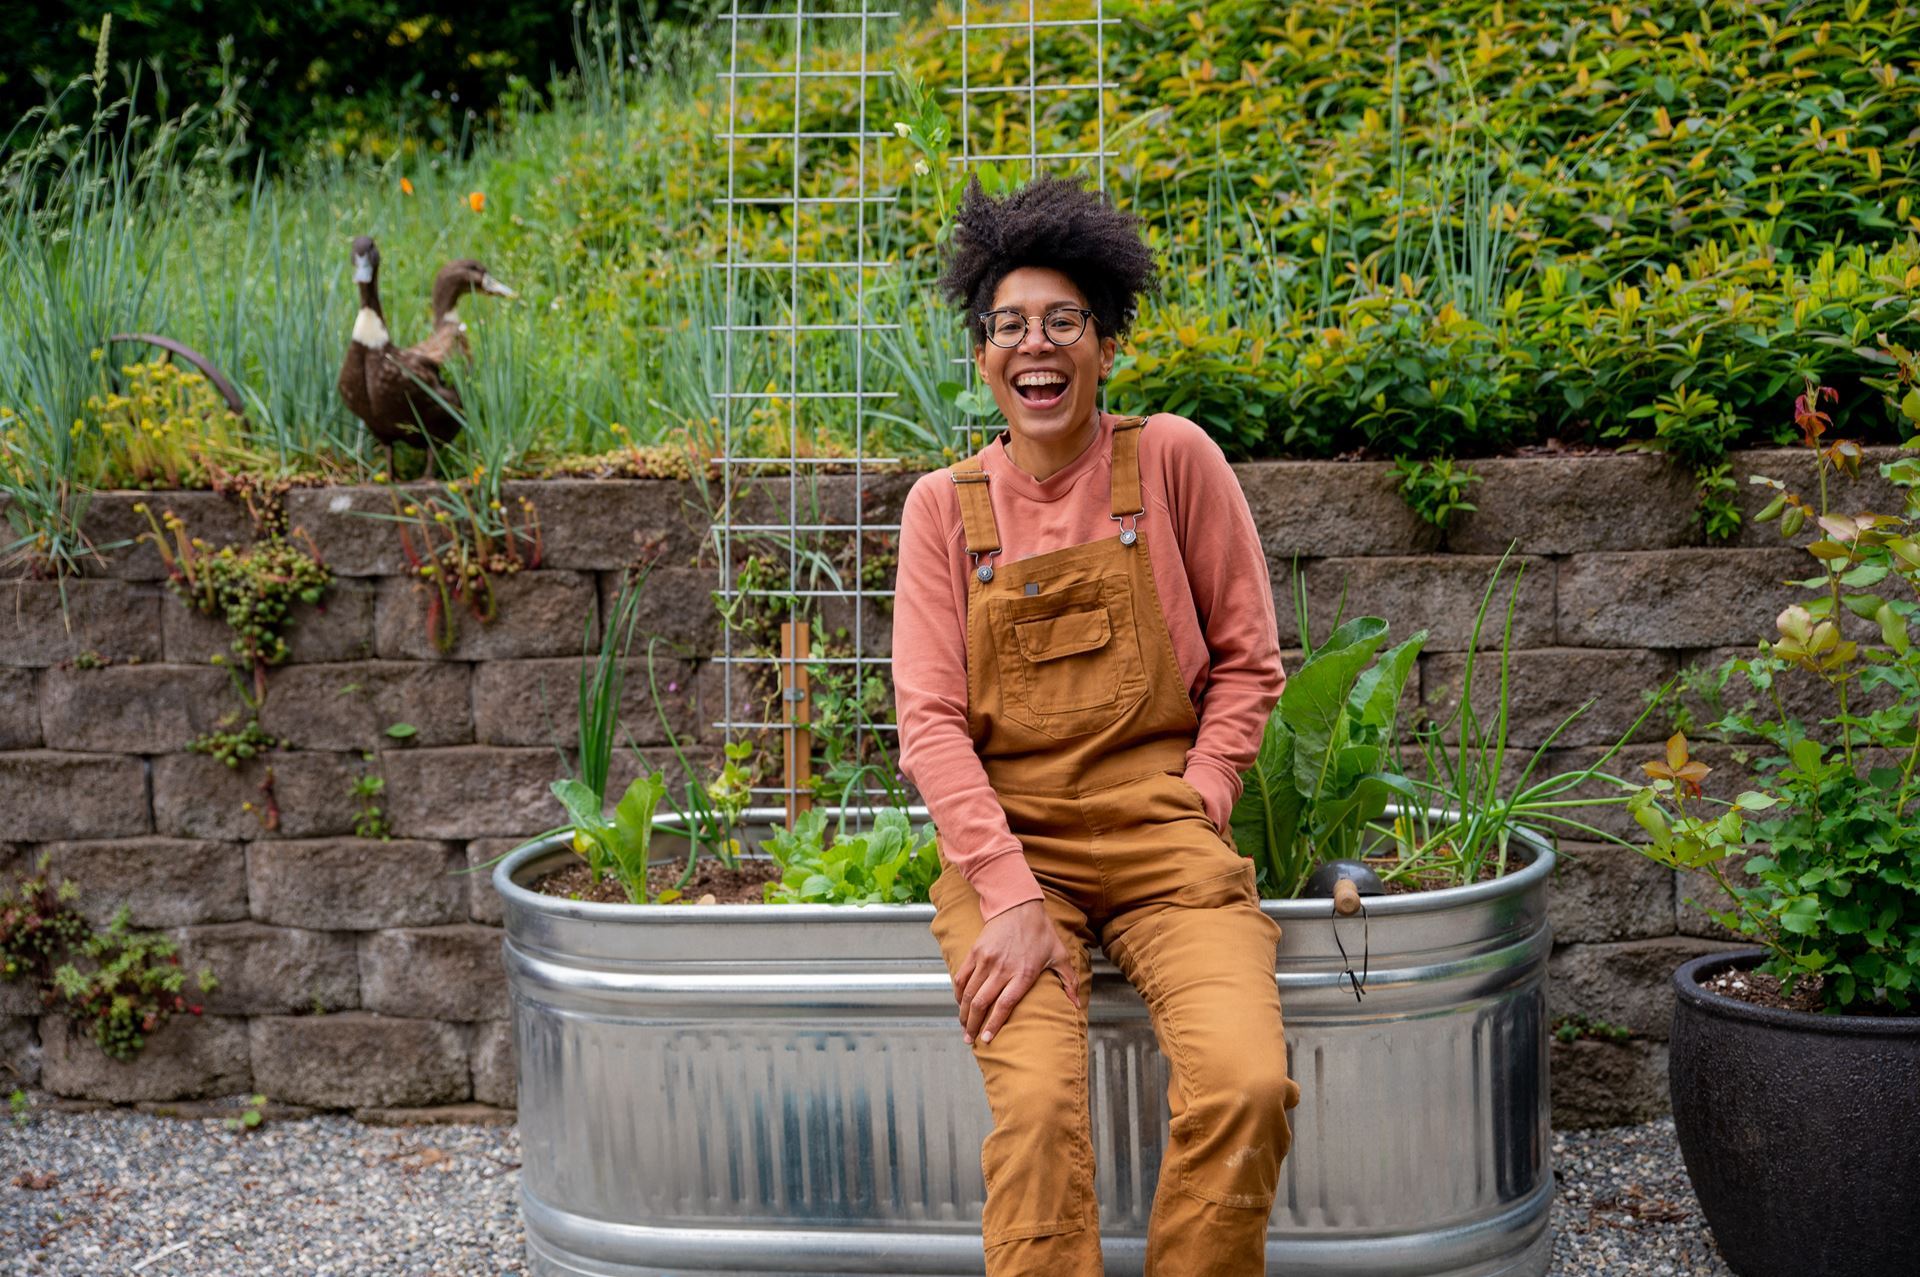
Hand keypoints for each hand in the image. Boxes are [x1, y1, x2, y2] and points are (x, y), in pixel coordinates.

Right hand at [951, 898, 1079, 1044]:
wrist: (1018, 904)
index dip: (994, 1024)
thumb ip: (1068, 981)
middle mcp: (1002, 969)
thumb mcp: (1059, 955)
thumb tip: (1076, 1004)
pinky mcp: (975, 952)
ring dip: (964, 1013)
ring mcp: (986, 960)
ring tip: (963, 1027)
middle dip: (973, 1025)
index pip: (1004, 1005)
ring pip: (969, 993)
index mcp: (1023, 973)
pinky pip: (962, 977)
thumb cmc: (1041, 931)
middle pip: (982, 1003)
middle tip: (969, 1040)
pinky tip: (960, 1004)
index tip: (986, 1040)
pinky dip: (958, 993)